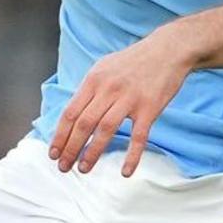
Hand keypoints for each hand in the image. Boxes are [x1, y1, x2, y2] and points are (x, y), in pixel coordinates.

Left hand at [49, 27, 197, 173]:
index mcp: (94, 80)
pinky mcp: (150, 108)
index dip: (60, 135)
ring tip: (84, 169)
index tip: (54, 152)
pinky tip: (125, 172)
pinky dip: (132, 156)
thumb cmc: (135, 61)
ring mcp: (130, 99)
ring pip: (106, 130)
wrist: (168, 50)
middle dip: (71, 148)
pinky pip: (138, 136)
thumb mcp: (105, 67)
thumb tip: (74, 113)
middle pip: (84, 124)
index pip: (71, 112)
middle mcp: (109, 89)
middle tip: (64, 166)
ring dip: (92, 153)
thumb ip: (89, 89)